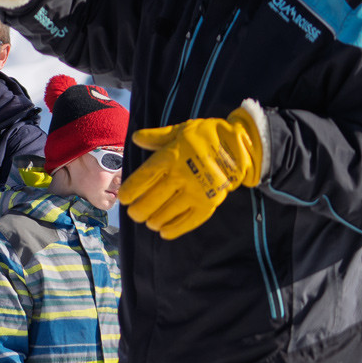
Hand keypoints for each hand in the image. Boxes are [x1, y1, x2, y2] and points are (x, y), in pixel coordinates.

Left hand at [120, 106, 264, 238]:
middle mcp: (181, 176)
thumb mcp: (179, 130)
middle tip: (134, 213)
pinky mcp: (208, 204)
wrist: (238, 146)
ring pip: (166, 213)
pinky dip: (173, 229)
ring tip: (148, 221)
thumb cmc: (204, 137)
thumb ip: (156, 137)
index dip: (131, 191)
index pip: (143, 178)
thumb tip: (135, 138)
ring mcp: (196, 192)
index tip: (123, 199)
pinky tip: (163, 232)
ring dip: (153, 221)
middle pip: (152, 200)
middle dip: (139, 211)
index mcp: (170, 157)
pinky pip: (187, 222)